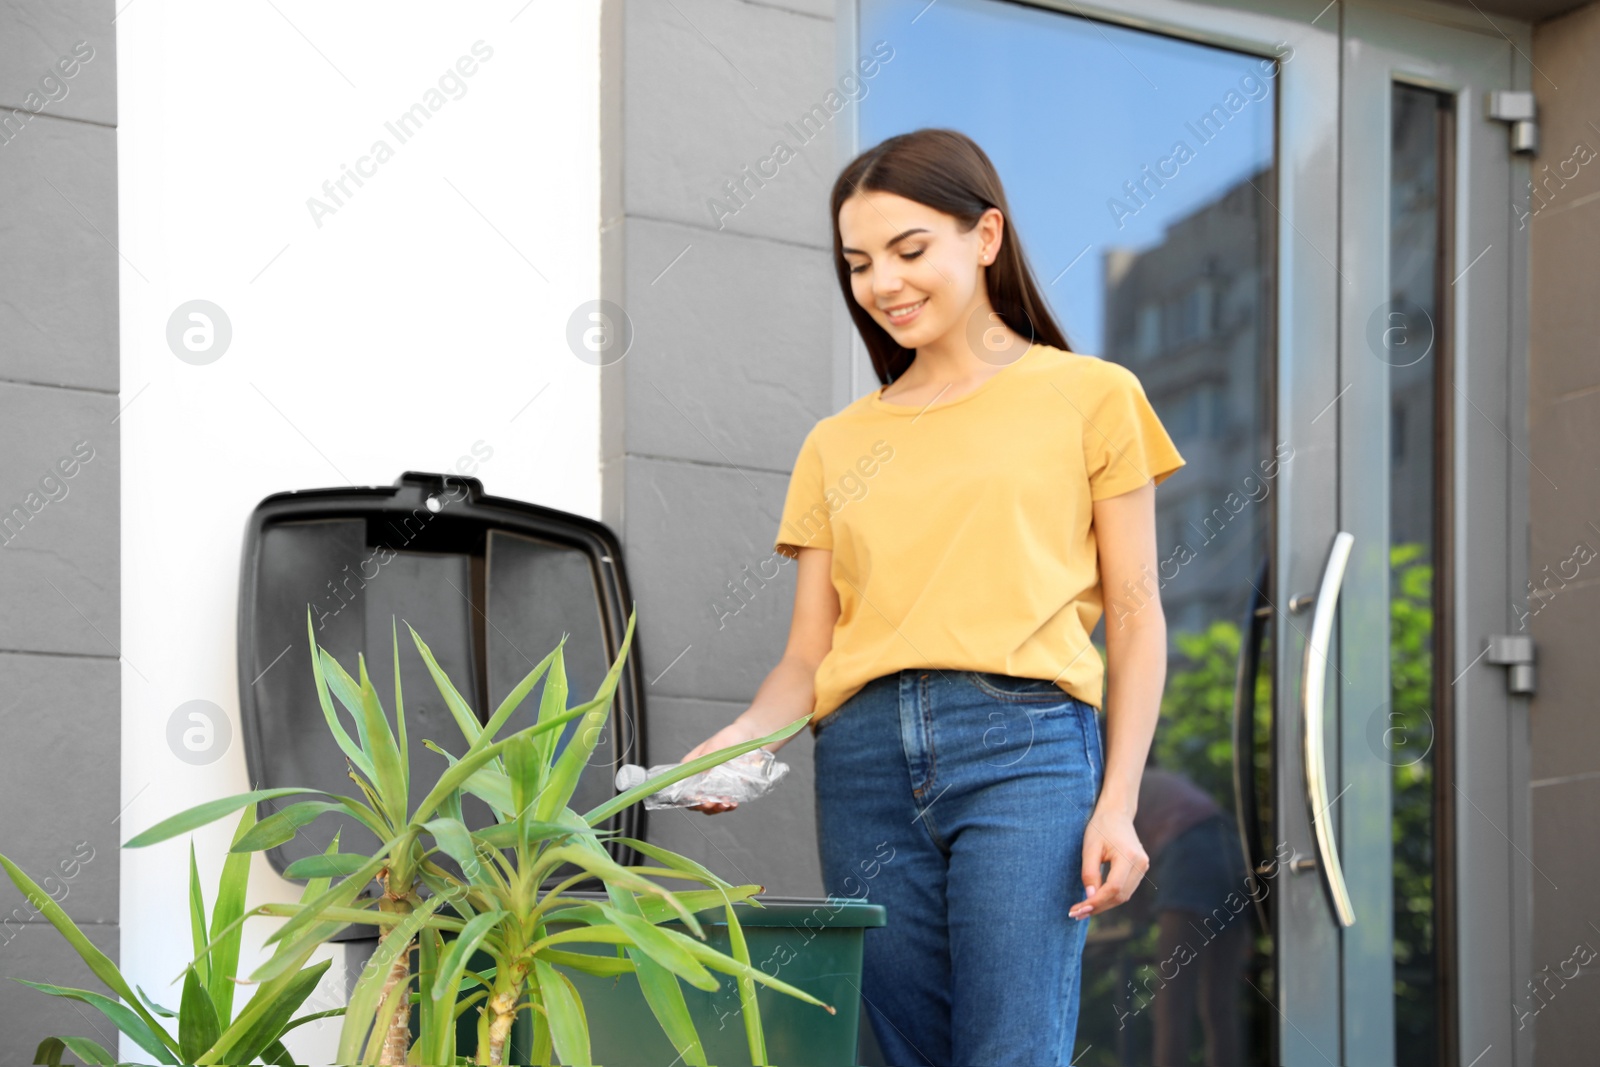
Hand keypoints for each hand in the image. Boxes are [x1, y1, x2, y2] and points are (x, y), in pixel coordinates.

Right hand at [678, 716, 772, 815]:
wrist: (754, 736)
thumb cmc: (732, 735)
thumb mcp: (718, 743)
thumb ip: (707, 756)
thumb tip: (700, 773)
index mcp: (693, 765)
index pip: (682, 785)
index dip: (686, 796)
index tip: (696, 799)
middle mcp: (702, 776)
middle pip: (694, 798)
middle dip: (702, 805)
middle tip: (711, 804)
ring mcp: (715, 784)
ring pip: (709, 803)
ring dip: (715, 808)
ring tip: (725, 804)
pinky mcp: (729, 789)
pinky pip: (724, 802)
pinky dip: (727, 806)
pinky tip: (733, 804)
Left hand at [1071, 804, 1148, 919]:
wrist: (1117, 814)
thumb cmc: (1100, 827)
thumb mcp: (1089, 847)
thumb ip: (1090, 873)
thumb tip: (1090, 898)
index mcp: (1129, 856)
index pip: (1113, 888)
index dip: (1095, 902)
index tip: (1077, 909)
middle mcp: (1141, 864)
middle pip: (1120, 896)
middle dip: (1098, 907)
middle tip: (1076, 914)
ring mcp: (1143, 867)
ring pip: (1124, 896)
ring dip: (1104, 905)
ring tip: (1083, 910)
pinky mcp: (1141, 869)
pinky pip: (1126, 889)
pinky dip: (1110, 897)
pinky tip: (1095, 901)